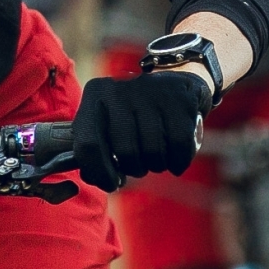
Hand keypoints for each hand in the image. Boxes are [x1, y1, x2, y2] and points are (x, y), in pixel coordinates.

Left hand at [71, 71, 209, 190]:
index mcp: (95, 96)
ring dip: (156, 166)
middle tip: (139, 166)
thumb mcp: (107, 122)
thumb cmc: (133, 114)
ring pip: (153, 151)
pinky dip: (177, 162)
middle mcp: (120, 90)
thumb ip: (95, 149)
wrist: (172, 84)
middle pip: (125, 152)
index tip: (111, 183)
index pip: (88, 145)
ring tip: (156, 160)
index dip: (99, 172)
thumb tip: (94, 177)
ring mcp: (152, 92)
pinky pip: (179, 146)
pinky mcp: (180, 99)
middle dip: (134, 169)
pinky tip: (175, 162)